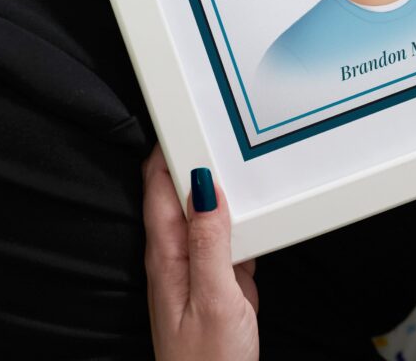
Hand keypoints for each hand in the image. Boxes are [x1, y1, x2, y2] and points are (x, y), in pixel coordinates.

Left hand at [142, 145, 258, 360]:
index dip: (169, 146)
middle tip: (221, 126)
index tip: (188, 116)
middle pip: (180, 190)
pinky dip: (240, 216)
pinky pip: (226, 235)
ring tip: (240, 156)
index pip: (159, 184)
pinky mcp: (219, 279)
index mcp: (165, 253)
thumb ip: (210, 242)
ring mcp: (197, 266)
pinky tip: (256, 209)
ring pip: (205, 210)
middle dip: (196, 157)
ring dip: (220, 185)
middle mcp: (176, 254)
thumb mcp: (214, 299)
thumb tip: (206, 187)